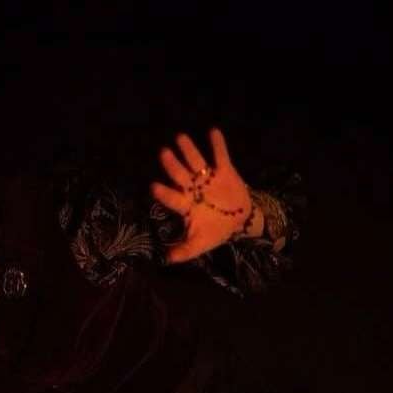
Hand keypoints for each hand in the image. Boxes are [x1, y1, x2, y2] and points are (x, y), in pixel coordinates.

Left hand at [150, 129, 262, 262]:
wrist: (239, 221)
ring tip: (180, 138)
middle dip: (171, 165)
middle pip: (179, 175)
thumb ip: (184, 251)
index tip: (153, 186)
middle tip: (163, 153)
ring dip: (188, 150)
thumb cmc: (214, 231)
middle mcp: (192, 189)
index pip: (171, 198)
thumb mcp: (200, 244)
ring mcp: (207, 179)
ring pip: (195, 161)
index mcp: (184, 205)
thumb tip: (167, 260)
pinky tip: (213, 132)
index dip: (163, 193)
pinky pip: (220, 156)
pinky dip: (217, 145)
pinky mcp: (224, 171)